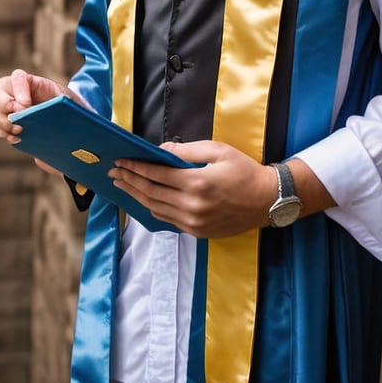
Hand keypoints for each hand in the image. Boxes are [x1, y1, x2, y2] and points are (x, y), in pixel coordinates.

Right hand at [0, 69, 65, 175]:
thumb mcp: (65, 98)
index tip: (25, 105)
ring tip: (19, 130)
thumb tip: (60, 111)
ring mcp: (2, 108)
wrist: (58, 116)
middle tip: (18, 116)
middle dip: (3, 106)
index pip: (17, 77)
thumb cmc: (61, 103)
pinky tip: (18, 138)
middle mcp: (9, 92)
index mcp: (27, 80)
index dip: (19, 89)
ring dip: (3, 123)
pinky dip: (5, 134)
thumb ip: (63, 100)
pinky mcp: (2, 123)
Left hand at [109, 141, 277, 237]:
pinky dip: (153, 209)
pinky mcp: (198, 232)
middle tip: (114, 172)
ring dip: (137, 196)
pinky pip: (168, 220)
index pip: (157, 174)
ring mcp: (194, 222)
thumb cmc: (244, 170)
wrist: (267, 200)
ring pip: (156, 209)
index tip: (121, 161)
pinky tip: (144, 200)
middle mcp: (192, 206)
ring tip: (123, 185)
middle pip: (151, 193)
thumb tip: (162, 150)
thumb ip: (187, 151)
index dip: (136, 167)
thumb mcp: (218, 151)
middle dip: (130, 181)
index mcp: (197, 183)